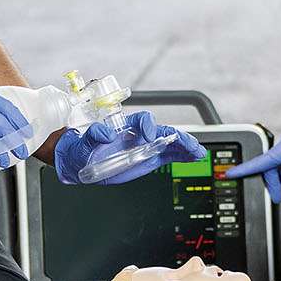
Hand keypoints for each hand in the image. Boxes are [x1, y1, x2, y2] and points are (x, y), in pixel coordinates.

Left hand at [54, 110, 205, 184]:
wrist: (82, 161)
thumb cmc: (83, 148)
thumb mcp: (84, 141)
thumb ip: (93, 135)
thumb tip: (105, 133)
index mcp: (125, 126)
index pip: (142, 120)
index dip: (147, 125)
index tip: (149, 135)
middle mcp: (139, 134)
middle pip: (163, 130)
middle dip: (176, 136)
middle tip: (186, 142)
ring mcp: (146, 146)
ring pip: (170, 143)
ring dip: (185, 146)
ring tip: (198, 152)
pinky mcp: (150, 158)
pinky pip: (170, 155)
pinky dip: (183, 155)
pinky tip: (195, 157)